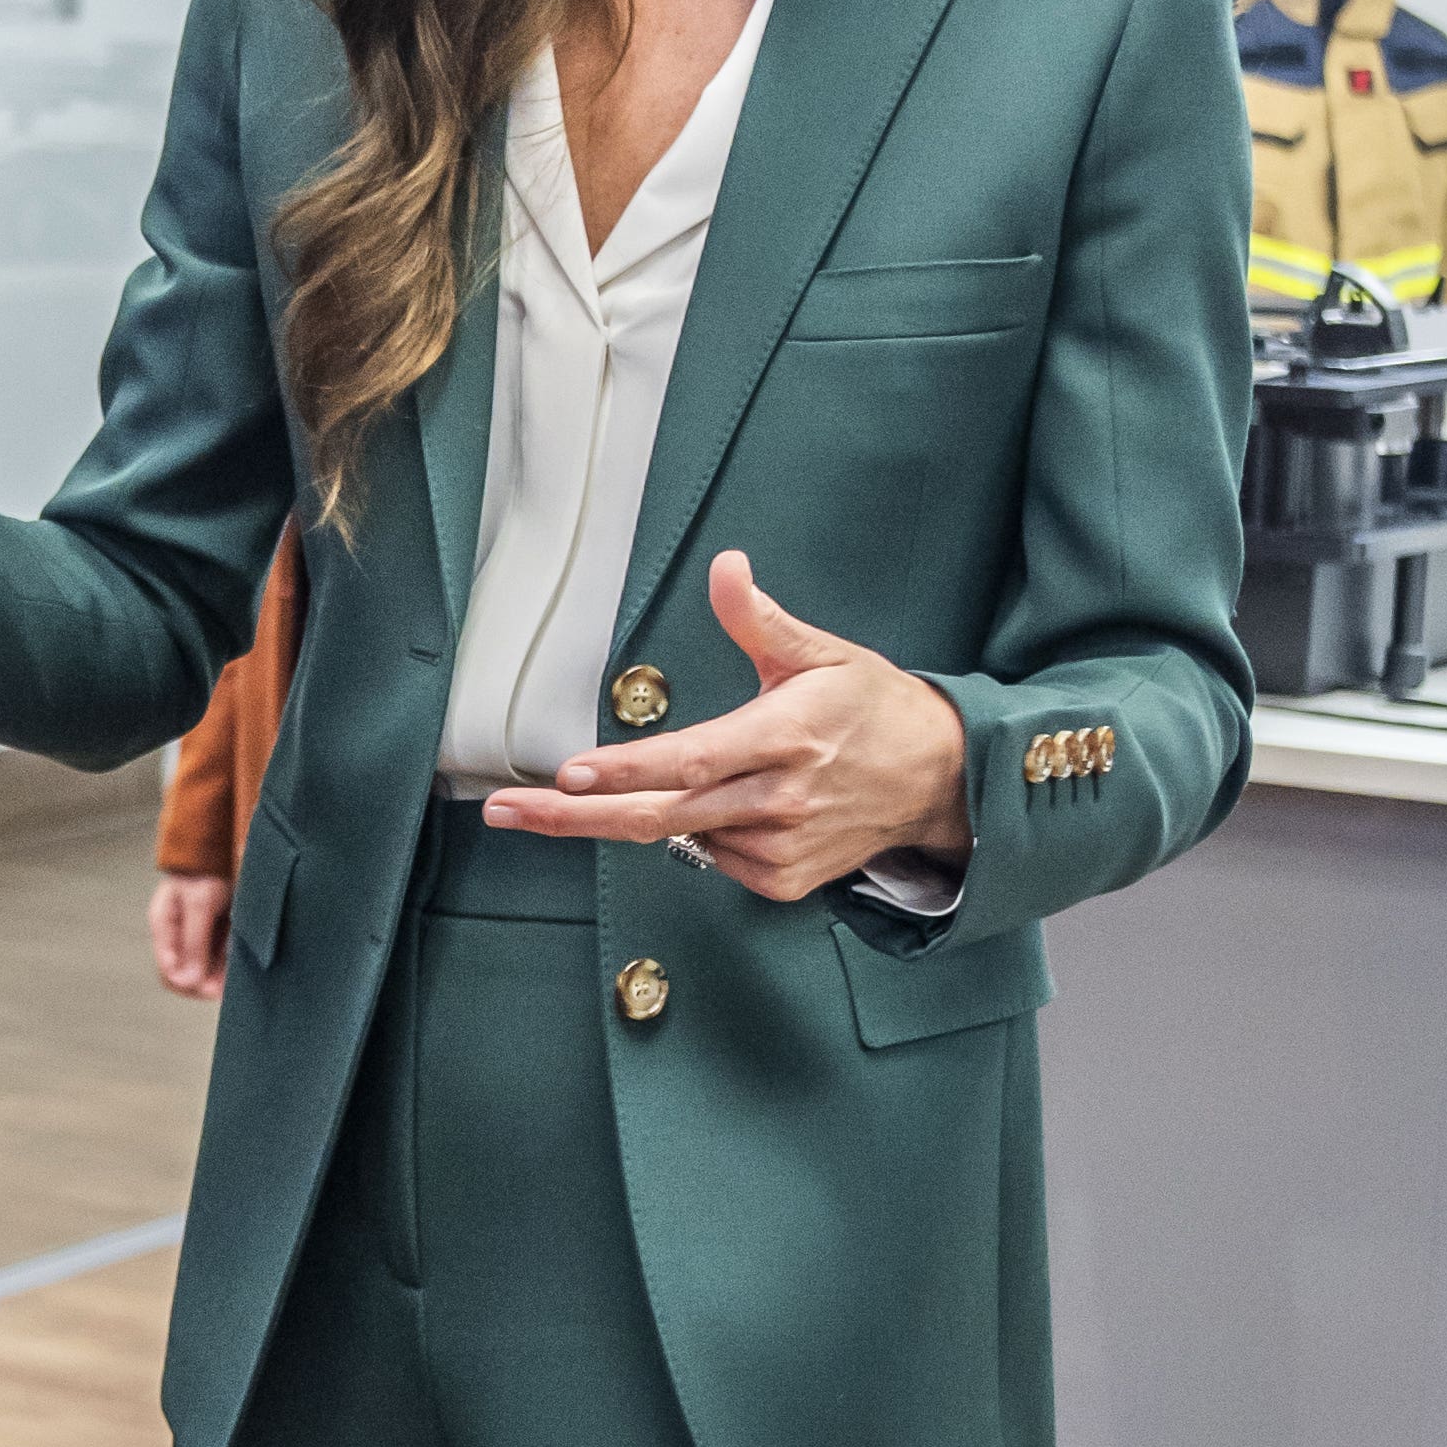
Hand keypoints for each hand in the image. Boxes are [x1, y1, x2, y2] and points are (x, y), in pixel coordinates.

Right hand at [148, 869, 230, 998]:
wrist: (230, 846)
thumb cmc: (208, 868)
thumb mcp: (200, 904)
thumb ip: (193, 942)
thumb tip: (186, 981)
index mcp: (164, 925)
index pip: (169, 973)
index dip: (190, 986)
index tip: (213, 989)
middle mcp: (178, 935)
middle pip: (185, 977)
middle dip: (207, 984)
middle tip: (228, 987)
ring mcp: (195, 935)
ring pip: (204, 973)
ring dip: (220, 978)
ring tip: (238, 975)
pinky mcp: (214, 935)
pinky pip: (218, 963)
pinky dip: (229, 968)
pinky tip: (240, 966)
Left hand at [478, 552, 969, 900]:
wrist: (938, 780)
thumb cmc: (873, 708)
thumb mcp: (822, 653)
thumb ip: (760, 619)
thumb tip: (725, 566)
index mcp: (786, 736)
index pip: (692, 759)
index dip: (628, 770)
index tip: (569, 773)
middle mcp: (780, 798)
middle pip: (662, 815)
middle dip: (576, 816)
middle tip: (508, 811)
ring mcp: (781, 847)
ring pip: (679, 838)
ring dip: (620, 820)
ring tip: (564, 804)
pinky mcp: (783, 880)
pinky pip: (711, 858)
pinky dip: (692, 832)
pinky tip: (706, 805)